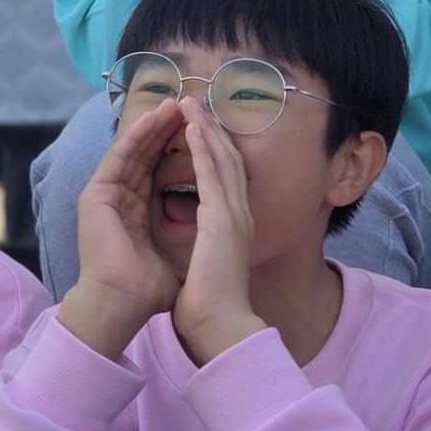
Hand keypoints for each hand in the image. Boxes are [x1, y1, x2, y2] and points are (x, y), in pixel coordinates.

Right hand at [60, 99, 186, 358]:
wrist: (125, 304)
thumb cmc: (152, 287)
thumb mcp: (176, 249)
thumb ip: (186, 229)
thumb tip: (213, 222)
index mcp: (137, 211)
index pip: (160, 169)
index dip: (180, 147)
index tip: (201, 127)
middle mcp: (120, 199)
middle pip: (147, 155)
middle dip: (168, 129)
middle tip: (189, 103)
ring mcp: (105, 195)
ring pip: (133, 150)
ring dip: (153, 125)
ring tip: (174, 103)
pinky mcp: (95, 194)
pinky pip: (119, 157)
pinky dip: (136, 137)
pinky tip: (154, 119)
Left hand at [171, 99, 263, 364]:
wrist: (221, 326)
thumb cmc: (212, 307)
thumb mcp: (210, 267)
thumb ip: (209, 250)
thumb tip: (199, 249)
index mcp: (235, 227)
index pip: (226, 178)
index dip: (215, 150)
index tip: (200, 130)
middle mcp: (240, 215)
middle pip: (229, 160)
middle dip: (213, 130)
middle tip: (196, 104)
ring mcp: (234, 214)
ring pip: (222, 158)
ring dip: (207, 128)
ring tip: (190, 103)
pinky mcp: (222, 218)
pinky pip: (212, 172)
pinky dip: (204, 146)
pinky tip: (193, 126)